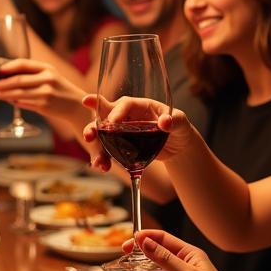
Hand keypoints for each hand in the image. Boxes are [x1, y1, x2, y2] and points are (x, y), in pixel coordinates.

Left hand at [0, 59, 85, 119]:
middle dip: (3, 84)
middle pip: (18, 80)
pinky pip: (24, 104)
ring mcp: (45, 93)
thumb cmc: (58, 88)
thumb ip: (33, 73)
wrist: (76, 105)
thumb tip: (8, 75)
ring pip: (19, 93)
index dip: (9, 67)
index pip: (24, 64)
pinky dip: (15, 102)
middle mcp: (47, 79)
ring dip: (5, 95)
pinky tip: (10, 101)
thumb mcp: (50, 75)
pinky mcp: (44, 106)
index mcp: (47, 68)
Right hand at [81, 96, 196, 172]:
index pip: (125, 104)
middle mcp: (127, 116)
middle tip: (89, 136)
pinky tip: (101, 167)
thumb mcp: (181, 123)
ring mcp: (121, 130)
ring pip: (102, 134)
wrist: (177, 147)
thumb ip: (174, 121)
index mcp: (141, 106)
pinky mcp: (119, 144)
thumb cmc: (179, 129)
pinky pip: (106, 149)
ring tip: (97, 161)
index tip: (113, 122)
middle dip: (94, 126)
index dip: (117, 111)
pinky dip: (102, 158)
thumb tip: (165, 122)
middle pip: (105, 116)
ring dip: (95, 146)